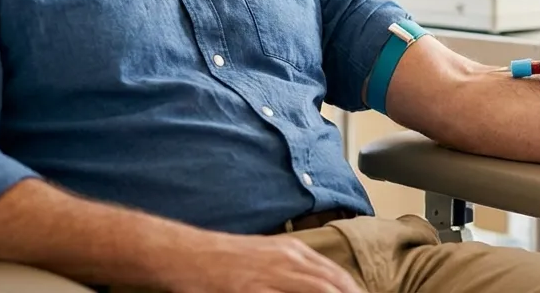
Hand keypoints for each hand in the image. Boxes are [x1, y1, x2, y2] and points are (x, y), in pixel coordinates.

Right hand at [166, 233, 363, 292]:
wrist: (186, 254)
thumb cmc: (224, 258)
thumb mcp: (266, 257)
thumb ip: (292, 270)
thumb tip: (315, 283)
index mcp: (294, 251)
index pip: (337, 276)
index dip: (352, 291)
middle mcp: (289, 260)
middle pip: (334, 284)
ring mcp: (272, 275)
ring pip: (320, 289)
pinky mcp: (253, 290)